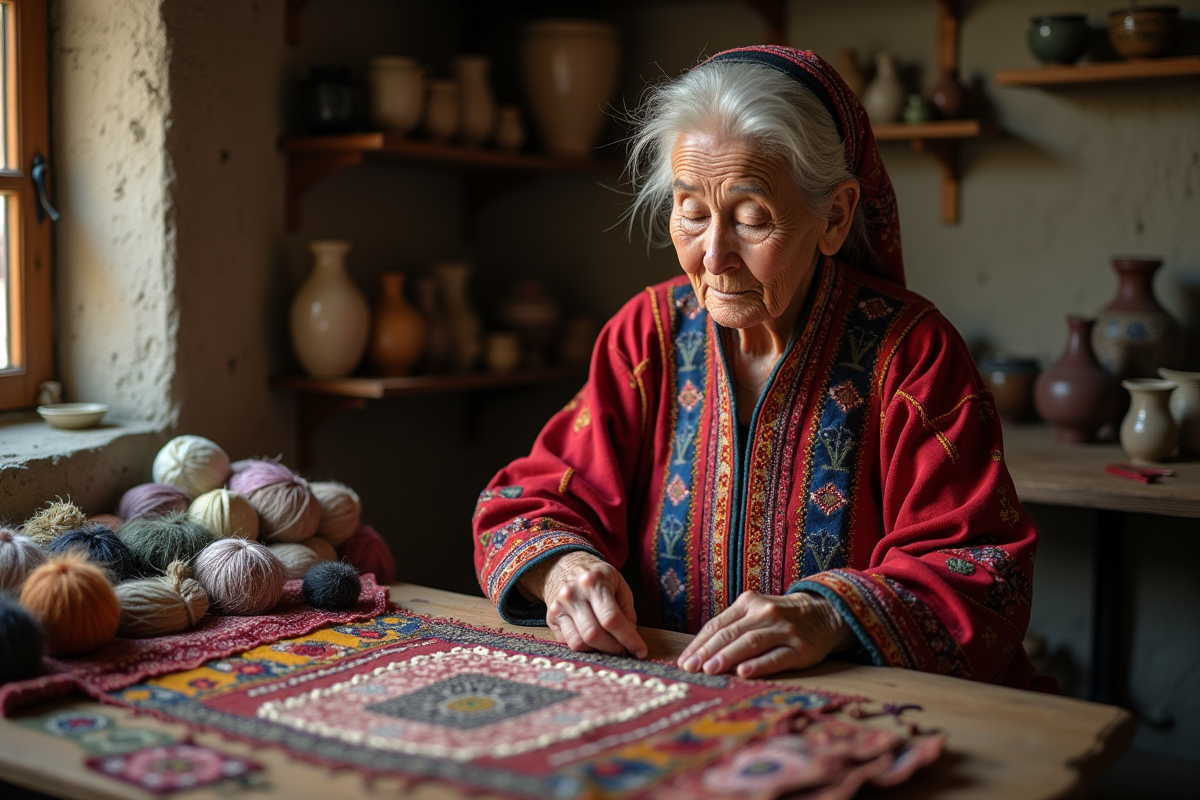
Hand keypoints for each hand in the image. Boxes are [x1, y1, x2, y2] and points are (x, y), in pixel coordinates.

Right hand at [519, 551, 647, 658]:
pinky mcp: (550, 618)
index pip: (612, 619)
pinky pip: (568, 643)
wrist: (561, 565)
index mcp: (594, 582)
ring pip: (579, 643)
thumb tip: (630, 637)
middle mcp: (573, 594)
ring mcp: (559, 607)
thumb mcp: (617, 583)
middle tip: (625, 650)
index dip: (629, 639)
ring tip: (610, 647)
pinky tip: (594, 643)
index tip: (640, 651)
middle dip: (614, 648)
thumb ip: (627, 610)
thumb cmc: (595, 576)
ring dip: (598, 651)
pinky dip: (584, 648)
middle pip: (594, 634)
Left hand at [678, 590, 853, 677]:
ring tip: (710, 669)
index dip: (699, 643)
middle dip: (707, 651)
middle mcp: (765, 613)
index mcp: (748, 602)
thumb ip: (732, 628)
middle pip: (730, 633)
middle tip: (690, 668)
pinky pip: (776, 657)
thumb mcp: (756, 613)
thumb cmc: (780, 619)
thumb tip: (701, 653)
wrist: (824, 614)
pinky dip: (758, 664)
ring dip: (727, 656)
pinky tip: (743, 672)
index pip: (717, 625)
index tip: (683, 661)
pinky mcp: (800, 648)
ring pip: (750, 642)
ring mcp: (783, 630)